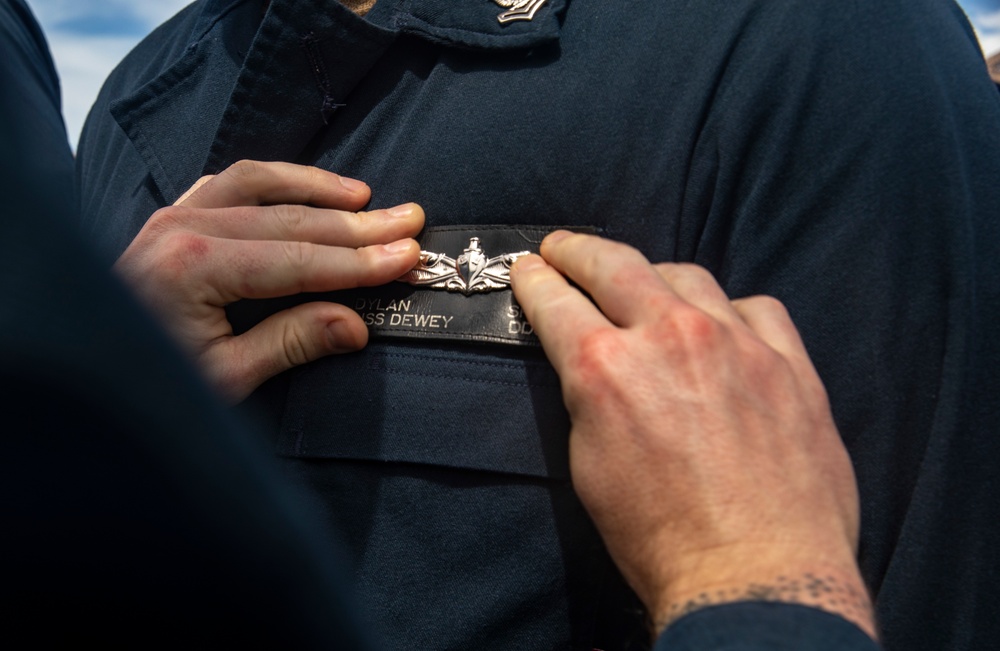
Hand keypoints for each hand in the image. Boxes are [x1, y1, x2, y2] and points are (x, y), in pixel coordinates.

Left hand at [115, 160, 422, 402]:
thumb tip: (355, 326)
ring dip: (318, 189)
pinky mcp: (168, 218)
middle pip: (291, 219)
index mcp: (196, 268)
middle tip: (409, 221)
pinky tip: (302, 188)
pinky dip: (273, 181)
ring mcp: (172, 216)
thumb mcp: (223, 380)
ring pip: (260, 185)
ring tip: (366, 197)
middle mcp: (184, 228)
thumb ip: (288, 344)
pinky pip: (228, 182)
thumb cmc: (149, 383)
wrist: (86, 366)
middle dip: (357, 224)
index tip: (408, 256)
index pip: (301, 259)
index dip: (361, 261)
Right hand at [510, 232, 874, 637]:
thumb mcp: (590, 468)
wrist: (756, 575)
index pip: (556, 300)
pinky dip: (730, 311)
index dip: (535, 280)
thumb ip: (588, 399)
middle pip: (615, 263)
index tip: (530, 269)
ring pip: (687, 276)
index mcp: (606, 368)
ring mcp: (736, 344)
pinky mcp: (788, 363)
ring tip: (644, 284)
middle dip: (579, 250)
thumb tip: (591, 365)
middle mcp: (670, 339)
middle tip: (564, 248)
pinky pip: (756, 308)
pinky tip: (724, 325)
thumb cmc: (663, 539)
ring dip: (655, 276)